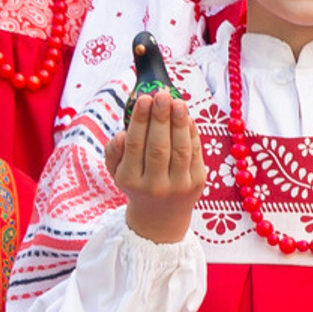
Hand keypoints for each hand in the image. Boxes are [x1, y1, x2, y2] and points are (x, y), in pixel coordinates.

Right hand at [105, 89, 206, 245]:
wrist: (161, 216)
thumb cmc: (136, 184)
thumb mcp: (116, 172)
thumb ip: (114, 151)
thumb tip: (124, 133)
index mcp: (130, 180)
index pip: (135, 146)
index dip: (140, 121)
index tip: (143, 99)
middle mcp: (155, 186)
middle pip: (159, 147)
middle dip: (161, 118)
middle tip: (162, 95)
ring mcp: (179, 186)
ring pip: (180, 150)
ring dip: (180, 123)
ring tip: (177, 101)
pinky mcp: (198, 184)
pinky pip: (195, 154)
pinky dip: (192, 133)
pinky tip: (187, 117)